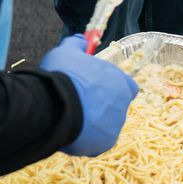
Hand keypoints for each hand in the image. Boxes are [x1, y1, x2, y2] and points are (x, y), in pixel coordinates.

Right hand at [41, 35, 138, 156]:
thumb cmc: (63, 75)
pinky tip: (69, 134)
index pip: (126, 87)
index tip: (95, 91)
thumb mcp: (66, 52)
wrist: (56, 104)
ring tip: (70, 120)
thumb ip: (76, 44)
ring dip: (91, 125)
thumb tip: (81, 39)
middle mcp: (123, 104)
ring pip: (104, 127)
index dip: (111, 90)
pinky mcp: (105, 143)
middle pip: (114, 108)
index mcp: (120, 82)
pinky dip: (84, 141)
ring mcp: (115, 125)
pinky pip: (95, 144)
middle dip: (99, 109)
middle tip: (78, 107)